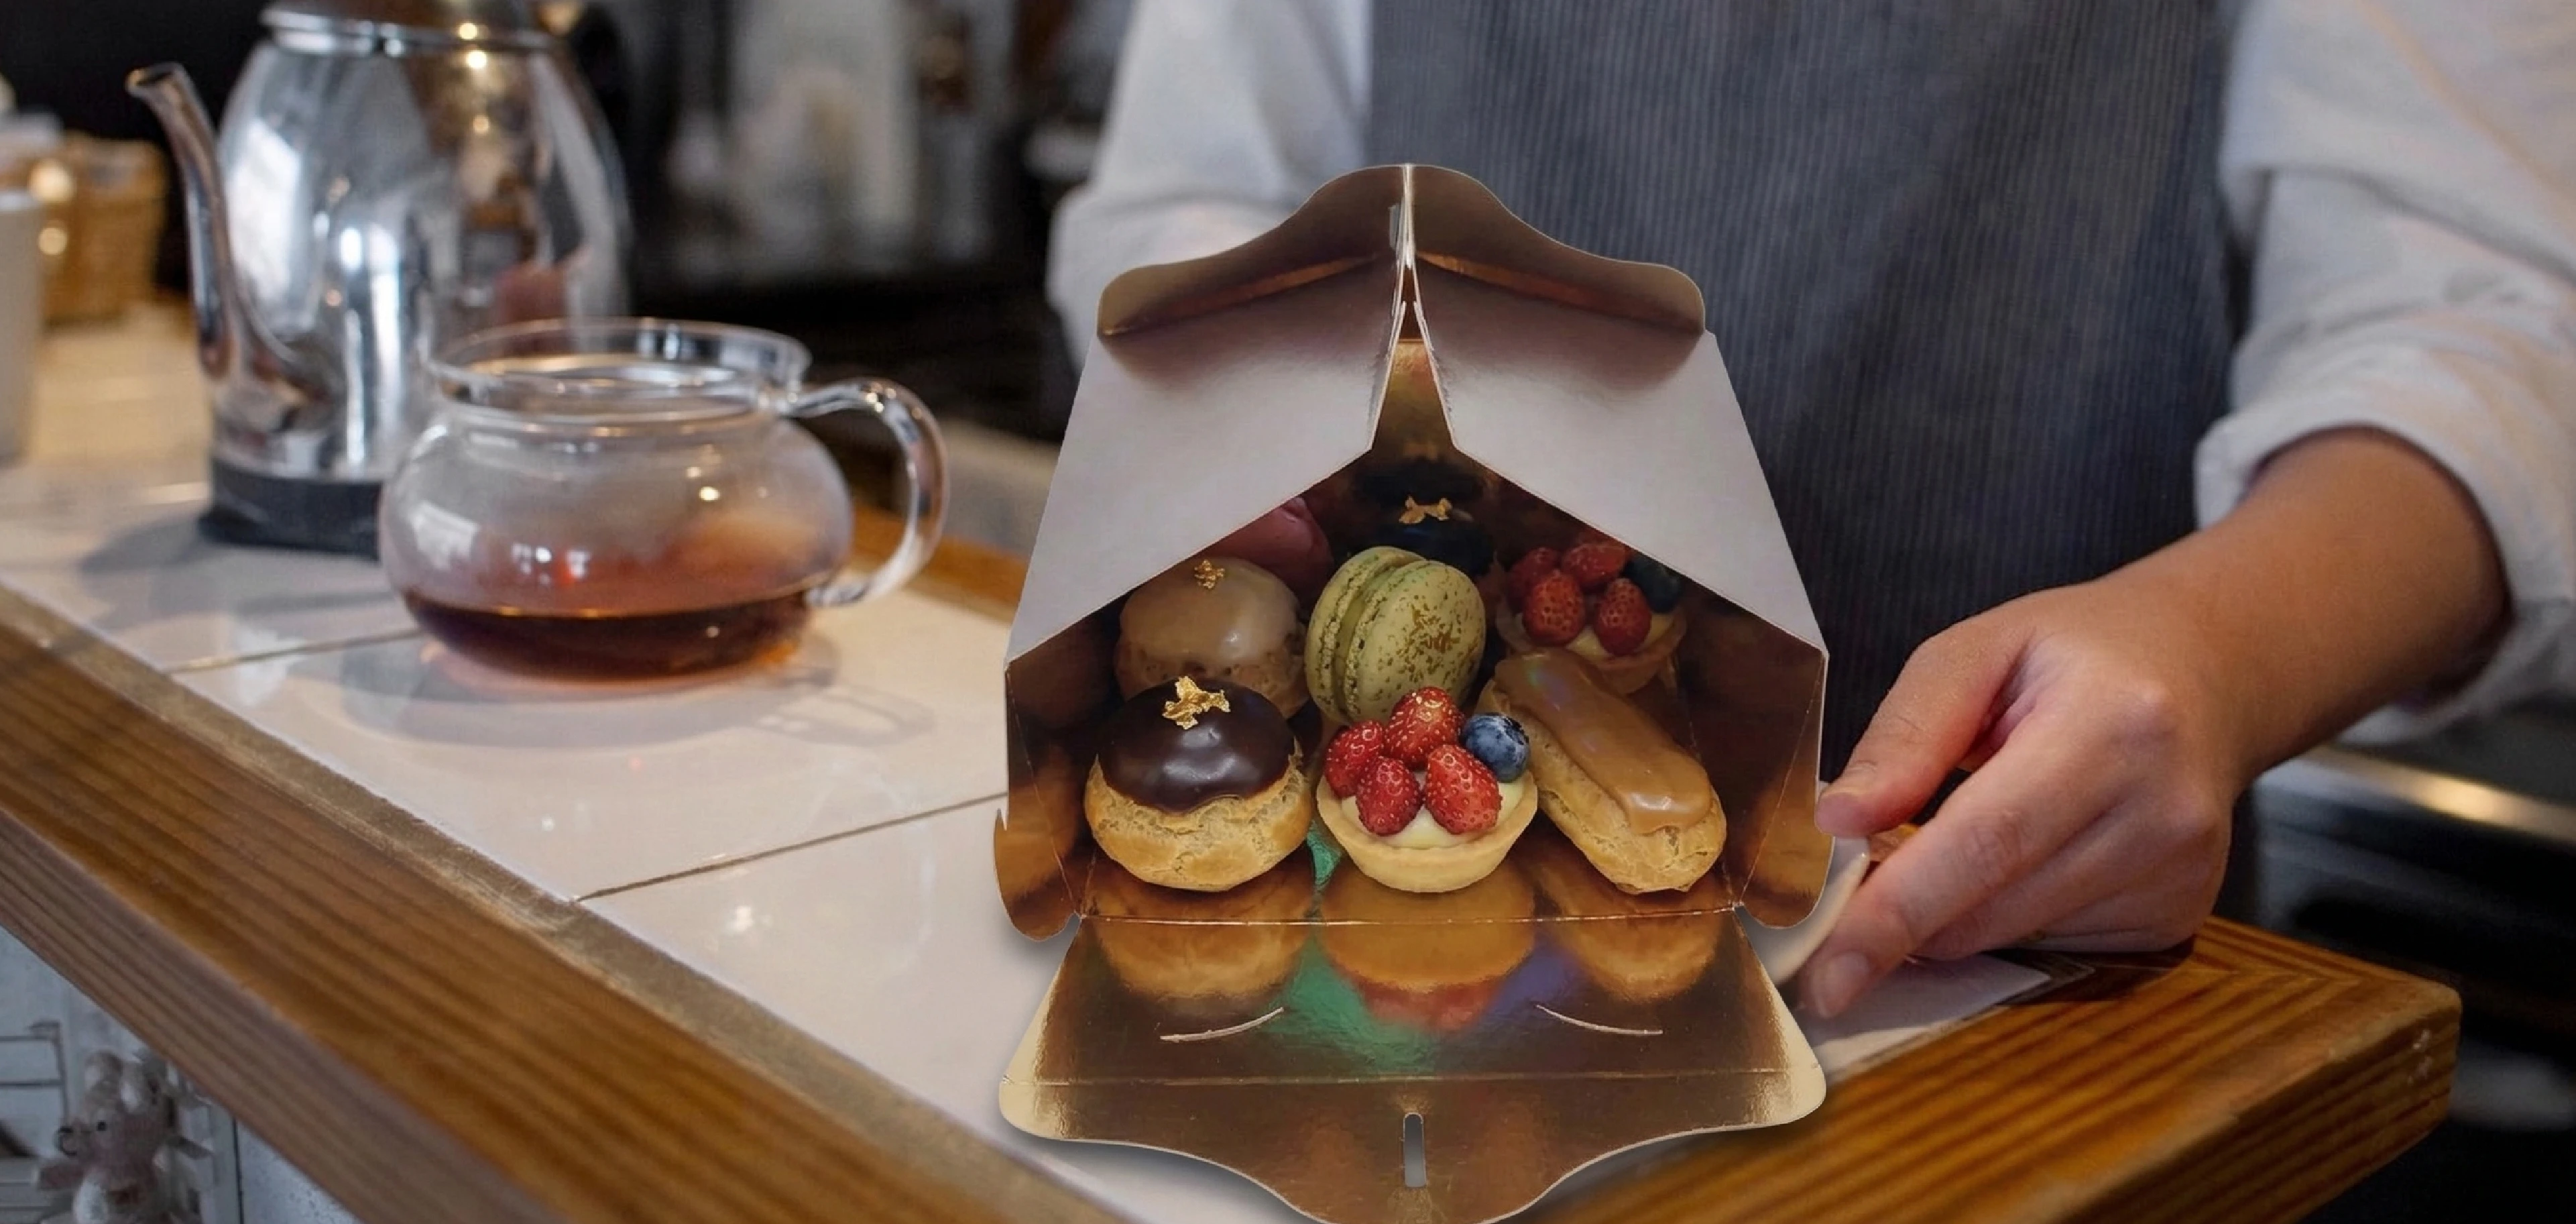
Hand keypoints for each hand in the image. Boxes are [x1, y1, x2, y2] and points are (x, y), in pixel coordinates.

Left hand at [1798, 572, 2248, 1017]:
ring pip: (2014, 940)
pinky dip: (2005, 916)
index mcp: (2112, 726)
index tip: (1828, 971)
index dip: (1899, 910)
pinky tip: (2020, 856)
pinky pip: (2051, 947)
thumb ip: (1906, 732)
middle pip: (1995, 906)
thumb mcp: (1978, 650)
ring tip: (1952, 840)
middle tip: (1842, 900)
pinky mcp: (2176, 917)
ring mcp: (2179, 876)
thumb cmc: (2074, 654)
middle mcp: (2161, 813)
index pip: (1988, 841)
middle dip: (1903, 919)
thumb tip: (1838, 822)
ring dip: (1952, 914)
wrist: (2205, 671)